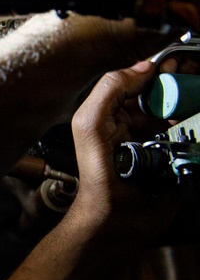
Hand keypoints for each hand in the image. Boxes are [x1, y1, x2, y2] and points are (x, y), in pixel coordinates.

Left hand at [67, 61, 181, 246]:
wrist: (116, 218)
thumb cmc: (97, 174)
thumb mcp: (91, 123)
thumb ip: (110, 89)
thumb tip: (143, 68)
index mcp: (113, 113)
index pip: (140, 82)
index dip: (160, 69)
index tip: (179, 62)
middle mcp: (136, 125)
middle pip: (165, 94)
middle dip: (181, 83)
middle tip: (194, 74)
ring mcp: (157, 141)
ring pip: (181, 112)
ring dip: (189, 102)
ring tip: (196, 94)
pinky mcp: (175, 159)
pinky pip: (191, 136)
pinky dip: (195, 127)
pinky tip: (196, 118)